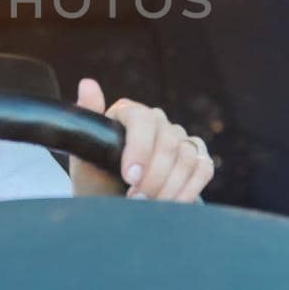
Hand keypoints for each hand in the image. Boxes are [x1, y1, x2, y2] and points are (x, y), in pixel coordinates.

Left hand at [71, 79, 212, 201]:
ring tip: (149, 206)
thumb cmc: (96, 177)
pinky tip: (172, 204)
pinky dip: (189, 189)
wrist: (113, 203)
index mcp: (128, 113)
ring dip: (169, 187)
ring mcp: (179, 138)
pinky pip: (203, 168)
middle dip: (154, 176)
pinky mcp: (197, 156)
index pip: (143, 119)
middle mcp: (157, 120)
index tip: (130, 177)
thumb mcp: (84, 154)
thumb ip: (86, 119)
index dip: (140, 148)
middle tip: (137, 200)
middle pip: (169, 141)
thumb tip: (88, 83)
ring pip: (187, 156)